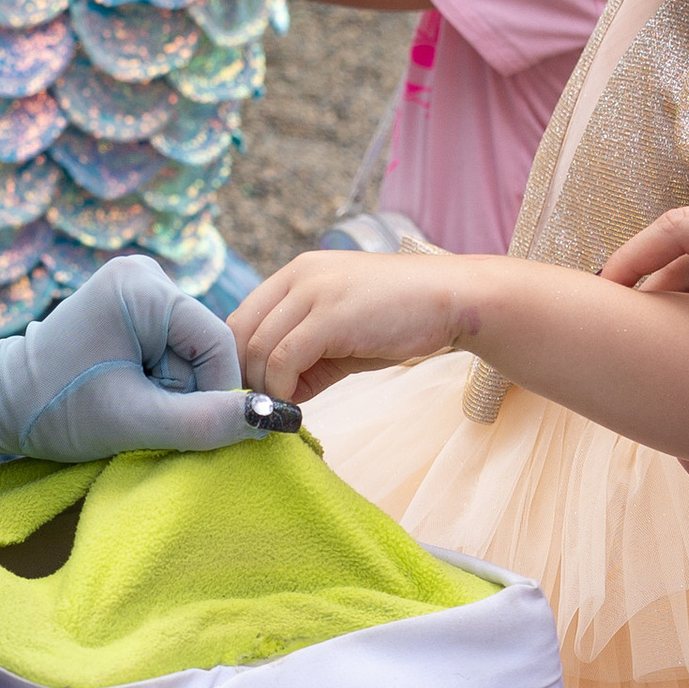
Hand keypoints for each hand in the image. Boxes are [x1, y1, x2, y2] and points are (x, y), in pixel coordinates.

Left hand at [0, 254, 259, 460]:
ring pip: (189, 352)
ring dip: (170, 389)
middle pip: (204, 347)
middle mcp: (143, 273)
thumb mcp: (134, 422)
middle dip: (183, 391)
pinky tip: (125, 392)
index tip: (187, 429)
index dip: (215, 394)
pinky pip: (170, 348)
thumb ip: (204, 422)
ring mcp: (136, 286)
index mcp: (142, 286)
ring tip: (125, 404)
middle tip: (139, 415)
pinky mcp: (130, 305)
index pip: (218, 343)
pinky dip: (158, 380)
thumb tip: (274, 422)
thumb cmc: (55, 411)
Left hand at [231, 246, 469, 405]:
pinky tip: (295, 407)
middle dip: (242, 379)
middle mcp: (297, 276)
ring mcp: (313, 292)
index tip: (250, 395)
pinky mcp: (330, 316)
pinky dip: (280, 390)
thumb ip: (305, 359)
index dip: (236, 362)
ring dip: (261, 390)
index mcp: (295, 274)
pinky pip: (283, 359)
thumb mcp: (341, 336)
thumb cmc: (400, 319)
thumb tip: (274, 397)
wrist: (452, 300)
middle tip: (257, 411)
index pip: (239, 319)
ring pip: (256, 349)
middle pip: (239, 333)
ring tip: (277, 413)